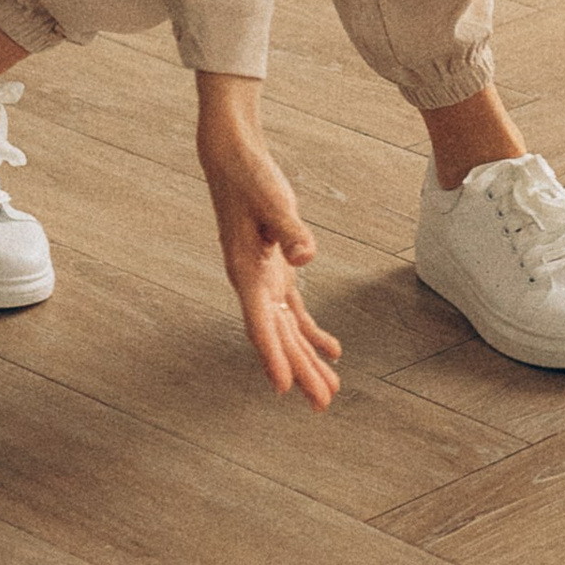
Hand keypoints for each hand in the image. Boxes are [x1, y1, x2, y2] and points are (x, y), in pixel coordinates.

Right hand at [194, 79, 341, 404]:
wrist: (233, 158)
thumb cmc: (251, 178)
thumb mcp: (272, 200)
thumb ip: (291, 230)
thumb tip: (305, 258)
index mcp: (246, 272)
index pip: (260, 324)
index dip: (272, 356)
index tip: (284, 388)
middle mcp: (252, 282)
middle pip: (278, 337)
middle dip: (300, 371)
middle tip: (322, 405)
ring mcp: (263, 279)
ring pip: (288, 330)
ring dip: (307, 359)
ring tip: (329, 391)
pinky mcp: (275, 270)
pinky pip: (295, 312)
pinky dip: (311, 332)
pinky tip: (332, 351)